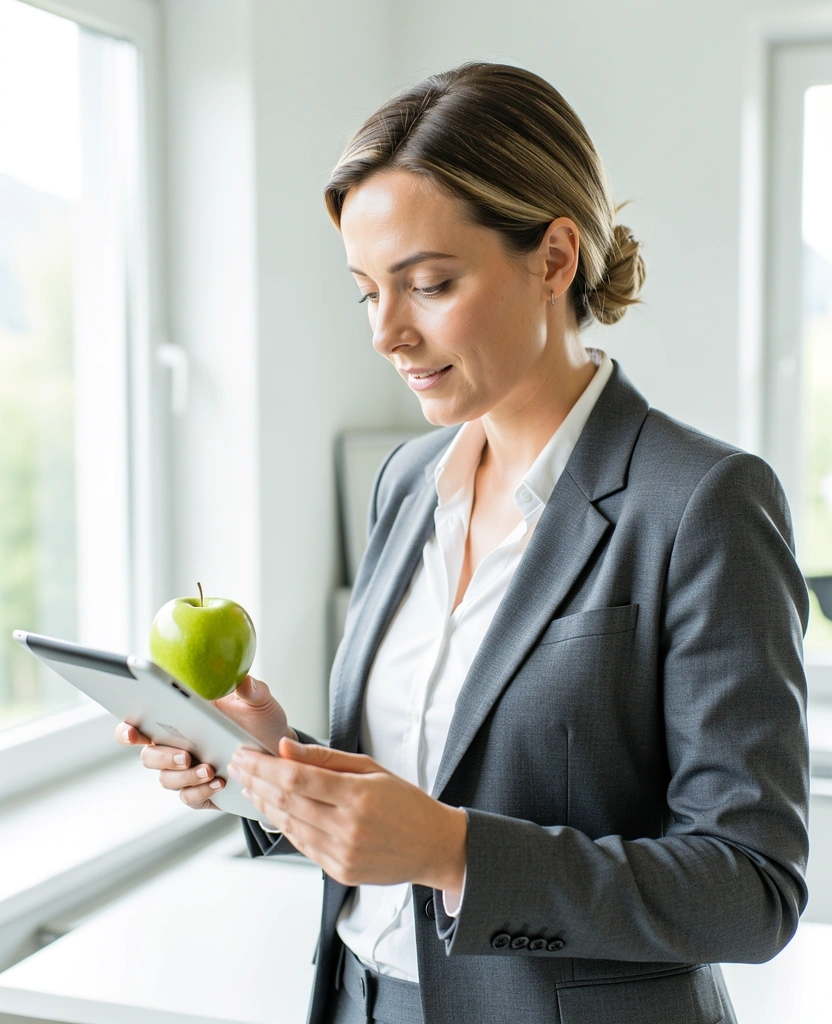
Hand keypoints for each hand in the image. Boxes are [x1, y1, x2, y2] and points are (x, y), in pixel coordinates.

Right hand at [113, 674, 295, 810]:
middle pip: (149, 756)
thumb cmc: (261, 723)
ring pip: (167, 779)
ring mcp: (187, 771)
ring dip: (186, 776)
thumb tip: (244, 681)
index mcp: (182, 719)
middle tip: (186, 755)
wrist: (279, 755)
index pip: (141, 723)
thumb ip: (252, 690)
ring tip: (210, 769)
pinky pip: (189, 797)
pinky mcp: (200, 792)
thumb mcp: (260, 703)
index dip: (127, 729)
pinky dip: (201, 791)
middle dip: (162, 757)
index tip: (131, 732)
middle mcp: (178, 746)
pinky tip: (219, 783)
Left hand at [227, 738, 467, 895]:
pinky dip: (283, 825)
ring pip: (289, 825)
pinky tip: (273, 809)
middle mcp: (347, 827)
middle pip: (286, 801)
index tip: (245, 754)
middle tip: (239, 766)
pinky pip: (301, 844)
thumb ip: (326, 759)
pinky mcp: (339, 871)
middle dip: (256, 781)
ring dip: (264, 804)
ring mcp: (342, 853)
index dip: (264, 766)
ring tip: (249, 786)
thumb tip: (286, 749)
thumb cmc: (406, 803)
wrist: (432, 846)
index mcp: (358, 795)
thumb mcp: (372, 768)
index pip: (297, 777)